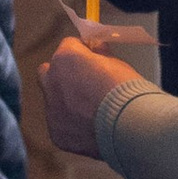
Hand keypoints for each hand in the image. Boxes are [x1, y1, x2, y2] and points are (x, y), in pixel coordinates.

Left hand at [40, 36, 122, 160]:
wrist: (129, 127)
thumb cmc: (126, 92)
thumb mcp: (118, 65)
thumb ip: (101, 55)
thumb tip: (98, 49)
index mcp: (65, 59)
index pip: (68, 46)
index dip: (82, 52)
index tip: (92, 59)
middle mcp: (51, 82)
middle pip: (48, 71)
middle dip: (62, 74)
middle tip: (82, 82)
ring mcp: (51, 109)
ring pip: (52, 100)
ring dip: (65, 101)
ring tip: (91, 111)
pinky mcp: (56, 132)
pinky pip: (60, 124)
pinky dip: (71, 125)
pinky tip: (91, 128)